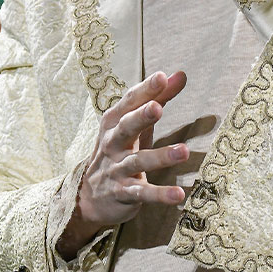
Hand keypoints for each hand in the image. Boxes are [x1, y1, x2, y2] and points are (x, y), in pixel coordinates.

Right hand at [56, 70, 187, 258]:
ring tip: (184, 151)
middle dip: (141, 117)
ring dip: (161, 156)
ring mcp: (117, 169)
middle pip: (126, 127)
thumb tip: (181, 74)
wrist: (88, 196)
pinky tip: (178, 194)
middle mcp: (112, 143)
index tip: (162, 77)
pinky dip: (159, 194)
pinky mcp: (124, 193)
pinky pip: (142, 193)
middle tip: (157, 107)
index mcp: (114, 122)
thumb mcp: (135, 123)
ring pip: (138, 161)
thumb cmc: (120, 150)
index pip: (130, 102)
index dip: (145, 90)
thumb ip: (159, 98)